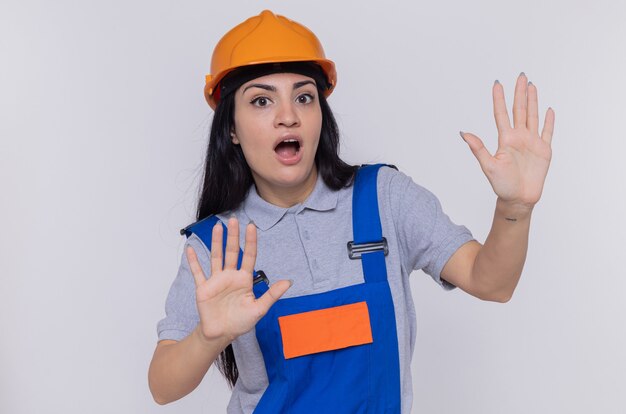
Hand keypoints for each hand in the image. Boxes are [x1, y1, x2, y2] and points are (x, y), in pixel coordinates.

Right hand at [186, 217, 291, 342]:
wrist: (222, 333)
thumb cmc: (241, 322)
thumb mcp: (259, 309)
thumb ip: (272, 295)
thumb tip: (289, 282)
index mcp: (244, 279)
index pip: (249, 256)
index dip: (250, 241)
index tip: (251, 226)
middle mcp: (230, 276)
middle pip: (232, 252)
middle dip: (233, 236)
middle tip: (233, 220)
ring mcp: (216, 280)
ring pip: (216, 257)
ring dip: (216, 242)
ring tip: (217, 227)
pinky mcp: (204, 288)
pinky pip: (198, 272)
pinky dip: (193, 261)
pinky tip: (190, 250)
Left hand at [460, 73, 554, 210]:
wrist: (518, 199)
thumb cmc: (502, 185)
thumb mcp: (488, 166)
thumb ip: (478, 148)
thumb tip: (463, 133)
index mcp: (505, 139)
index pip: (501, 114)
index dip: (499, 98)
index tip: (497, 83)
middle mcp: (518, 138)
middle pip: (519, 110)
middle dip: (520, 93)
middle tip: (521, 75)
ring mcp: (532, 143)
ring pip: (533, 116)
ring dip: (533, 101)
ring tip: (532, 85)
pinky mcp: (544, 151)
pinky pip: (547, 132)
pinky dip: (549, 121)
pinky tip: (548, 110)